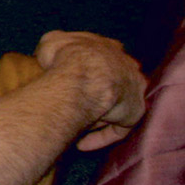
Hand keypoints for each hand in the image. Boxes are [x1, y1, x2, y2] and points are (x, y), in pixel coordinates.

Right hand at [35, 31, 146, 149]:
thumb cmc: (65, 55)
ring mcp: (133, 91)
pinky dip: (100, 137)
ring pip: (115, 107)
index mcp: (109, 47)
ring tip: (73, 127)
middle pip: (113, 84)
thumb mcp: (52, 40)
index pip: (104, 59)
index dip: (88, 71)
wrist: (83, 73)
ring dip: (95, 118)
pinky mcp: (133, 114)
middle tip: (73, 106)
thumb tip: (51, 59)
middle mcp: (127, 68)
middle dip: (95, 95)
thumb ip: (57, 47)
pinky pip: (117, 129)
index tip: (70, 80)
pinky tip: (81, 144)